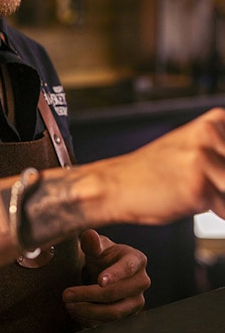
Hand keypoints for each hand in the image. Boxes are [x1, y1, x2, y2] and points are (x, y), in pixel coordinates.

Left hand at [62, 229, 149, 326]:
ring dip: (89, 311)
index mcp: (137, 260)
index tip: (98, 281)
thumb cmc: (103, 254)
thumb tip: (90, 236)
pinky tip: (75, 312)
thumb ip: (92, 241)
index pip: (127, 268)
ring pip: (114, 312)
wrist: (108, 269)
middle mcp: (141, 282)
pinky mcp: (128, 315)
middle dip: (89, 295)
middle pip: (116, 293)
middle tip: (66, 295)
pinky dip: (91, 320)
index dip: (114, 275)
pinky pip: (110, 323)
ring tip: (69, 305)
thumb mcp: (97, 245)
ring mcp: (136, 301)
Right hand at [98, 107, 224, 225]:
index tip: (218, 173)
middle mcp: (211, 134)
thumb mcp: (196, 148)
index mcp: (215, 120)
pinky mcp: (197, 187)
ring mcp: (203, 159)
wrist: (118, 184)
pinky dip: (215, 212)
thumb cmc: (158, 170)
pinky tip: (188, 198)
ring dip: (222, 199)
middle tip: (207, 182)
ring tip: (197, 190)